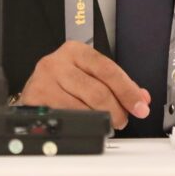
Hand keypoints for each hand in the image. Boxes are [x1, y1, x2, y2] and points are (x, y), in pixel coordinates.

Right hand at [18, 41, 150, 129]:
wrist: (33, 88)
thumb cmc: (63, 81)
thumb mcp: (89, 73)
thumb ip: (116, 83)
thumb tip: (141, 97)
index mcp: (76, 50)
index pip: (108, 69)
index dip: (127, 90)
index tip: (140, 106)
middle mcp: (58, 62)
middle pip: (97, 90)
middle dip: (116, 109)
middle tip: (123, 120)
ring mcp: (44, 80)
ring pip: (82, 107)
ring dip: (100, 120)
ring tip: (106, 123)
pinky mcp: (35, 99)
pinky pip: (65, 118)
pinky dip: (81, 124)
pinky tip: (86, 125)